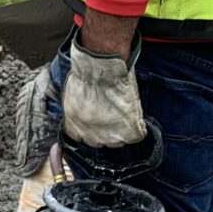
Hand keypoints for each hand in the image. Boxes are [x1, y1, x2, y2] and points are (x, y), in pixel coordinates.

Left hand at [59, 38, 161, 182]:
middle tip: (113, 114)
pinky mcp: (128, 132)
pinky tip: (136, 115)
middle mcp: (90, 136)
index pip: (81, 138)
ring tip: (125, 112)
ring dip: (122, 130)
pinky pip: (137, 136)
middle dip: (106, 131)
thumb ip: (80, 110)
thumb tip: (88, 110)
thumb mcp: (74, 95)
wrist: (102, 69)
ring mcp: (109, 136)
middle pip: (100, 143)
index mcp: (73, 126)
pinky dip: (139, 126)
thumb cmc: (86, 73)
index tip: (96, 120)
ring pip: (119, 141)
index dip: (90, 128)